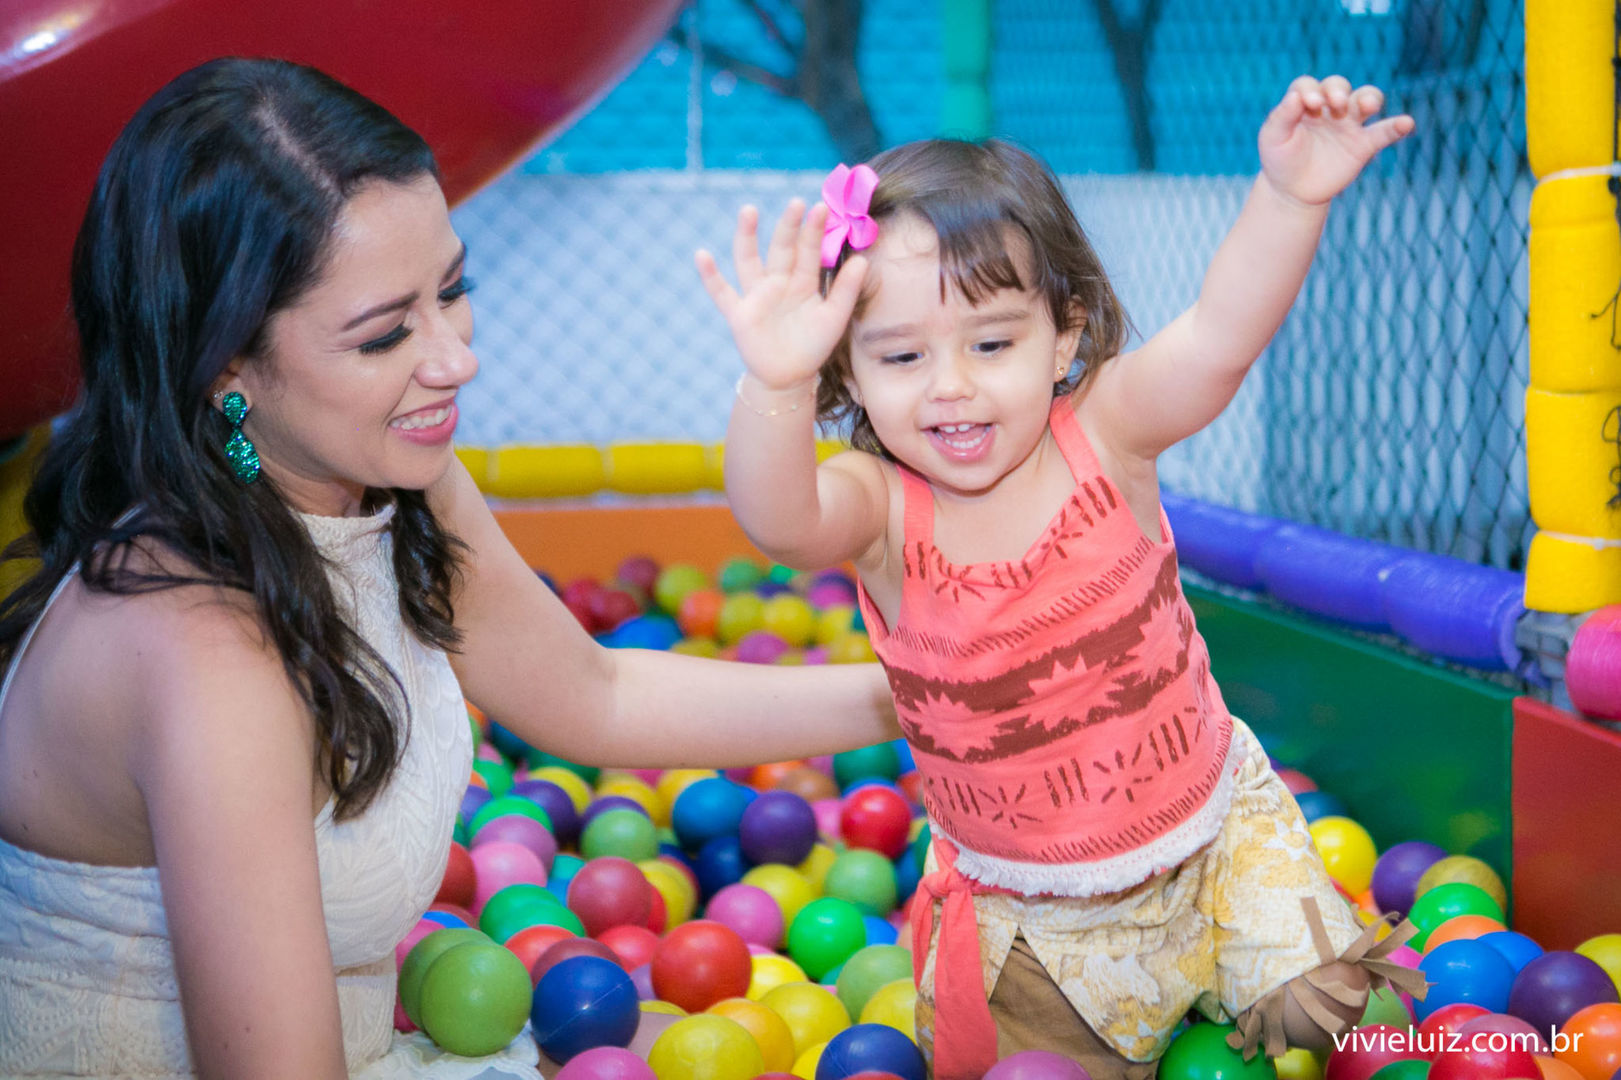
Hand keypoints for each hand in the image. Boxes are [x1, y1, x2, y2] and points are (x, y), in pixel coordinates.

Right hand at [696, 199, 867, 391]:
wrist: (790, 377)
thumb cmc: (813, 345)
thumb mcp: (834, 318)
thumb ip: (847, 290)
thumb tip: (863, 259)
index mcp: (802, 280)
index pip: (808, 250)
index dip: (814, 230)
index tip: (822, 207)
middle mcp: (778, 281)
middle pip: (781, 248)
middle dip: (788, 226)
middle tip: (796, 203)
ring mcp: (756, 295)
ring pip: (748, 260)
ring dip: (746, 236)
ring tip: (748, 211)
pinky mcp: (739, 314)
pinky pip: (722, 292)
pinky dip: (710, 275)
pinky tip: (701, 255)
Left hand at [1259, 75, 1413, 206]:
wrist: (1293, 191)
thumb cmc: (1280, 159)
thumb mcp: (1272, 138)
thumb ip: (1281, 117)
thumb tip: (1295, 96)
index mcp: (1304, 104)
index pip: (1309, 86)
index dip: (1311, 90)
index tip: (1309, 105)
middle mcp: (1328, 109)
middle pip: (1339, 87)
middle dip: (1338, 91)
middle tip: (1336, 103)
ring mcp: (1349, 124)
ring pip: (1365, 100)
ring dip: (1369, 98)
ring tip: (1368, 106)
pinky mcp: (1363, 144)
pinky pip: (1384, 132)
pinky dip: (1397, 126)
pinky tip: (1405, 123)